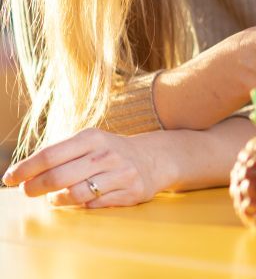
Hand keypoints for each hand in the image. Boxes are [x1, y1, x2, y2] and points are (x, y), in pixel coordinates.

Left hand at [1, 129, 168, 208]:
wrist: (154, 158)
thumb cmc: (109, 153)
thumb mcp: (88, 143)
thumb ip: (60, 155)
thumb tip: (22, 173)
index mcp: (92, 137)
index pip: (50, 155)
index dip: (25, 169)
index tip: (9, 178)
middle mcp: (107, 154)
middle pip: (58, 177)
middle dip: (35, 188)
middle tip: (27, 192)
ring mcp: (121, 173)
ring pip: (75, 194)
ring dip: (58, 200)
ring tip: (55, 198)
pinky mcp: (132, 192)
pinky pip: (95, 205)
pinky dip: (82, 205)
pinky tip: (82, 200)